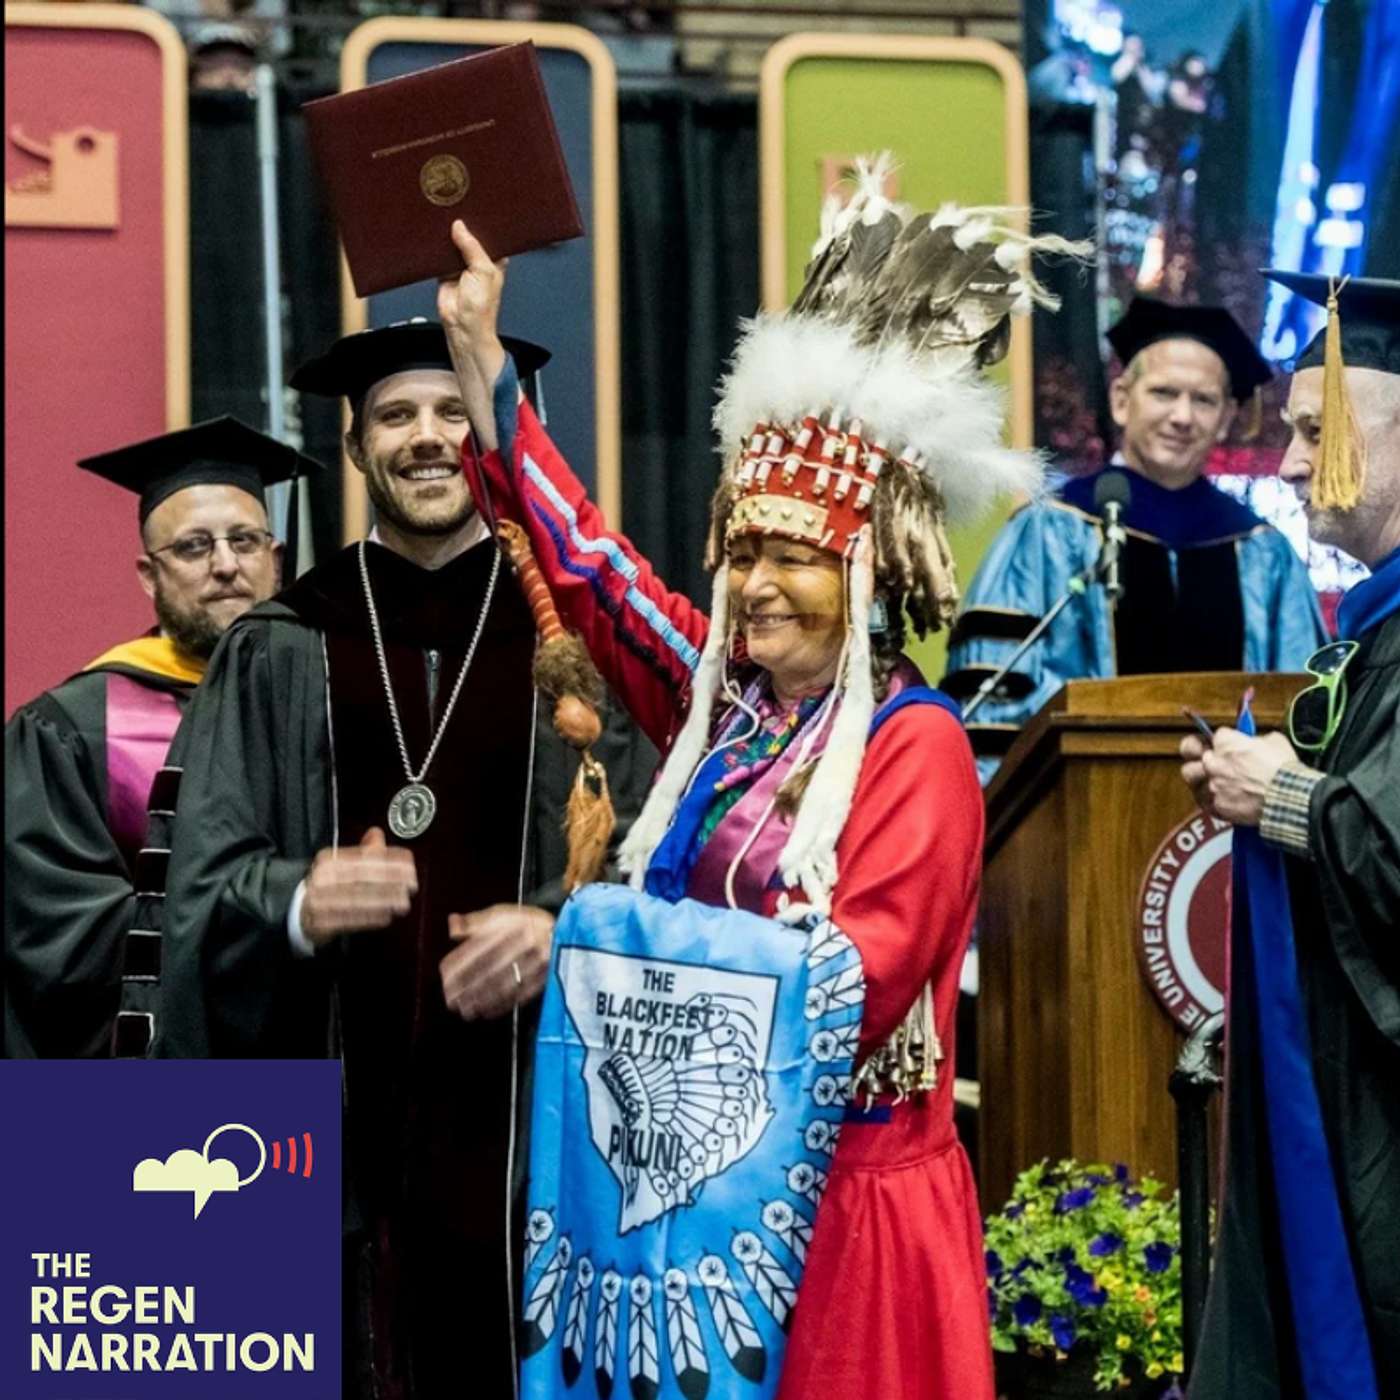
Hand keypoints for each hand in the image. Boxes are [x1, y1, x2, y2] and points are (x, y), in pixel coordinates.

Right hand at [300, 827, 416, 946]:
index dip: (387, 860)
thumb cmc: (326, 884)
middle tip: (411, 884)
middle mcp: (321, 879)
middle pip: (360, 878)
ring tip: (403, 902)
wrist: (296, 910)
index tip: (409, 863)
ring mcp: (318, 902)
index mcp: (328, 860)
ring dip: (383, 901)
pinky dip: (369, 919)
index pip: (361, 857)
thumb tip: (377, 833)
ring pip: (355, 900)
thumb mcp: (340, 863)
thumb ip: (363, 851)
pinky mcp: (320, 923)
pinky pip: (348, 921)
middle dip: (389, 881)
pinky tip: (386, 916)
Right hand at [436, 221, 507, 375]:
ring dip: (447, 237)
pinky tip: (432, 237)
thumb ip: (471, 247)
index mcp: (494, 259)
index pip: (488, 234)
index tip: (472, 207)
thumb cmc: (481, 307)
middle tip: (454, 210)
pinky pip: (438, 254)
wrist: (462, 326)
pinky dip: (435, 248)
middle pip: (468, 236)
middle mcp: (477, 260)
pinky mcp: (444, 271)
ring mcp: (460, 265)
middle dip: (462, 227)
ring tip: (441, 219)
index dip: (481, 223)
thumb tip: (460, 226)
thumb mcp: (482, 270)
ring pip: (452, 244)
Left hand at [439, 903, 553, 1020]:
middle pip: (490, 967)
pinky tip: (486, 1011)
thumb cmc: (528, 924)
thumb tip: (451, 926)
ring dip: (481, 999)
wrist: (568, 931)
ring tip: (464, 1009)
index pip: (480, 946)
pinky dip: (501, 1005)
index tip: (444, 976)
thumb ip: (476, 922)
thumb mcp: (504, 914)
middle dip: (467, 986)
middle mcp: (525, 942)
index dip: (460, 962)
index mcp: (512, 925)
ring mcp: (538, 961)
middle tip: (449, 999)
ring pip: (505, 983)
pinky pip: (521, 994)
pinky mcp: (547, 976)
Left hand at [1179, 727, 1297, 826]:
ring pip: (1190, 776)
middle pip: (1188, 750)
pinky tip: (1220, 798)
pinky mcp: (1215, 805)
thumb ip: (1256, 739)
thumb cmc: (1284, 770)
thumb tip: (1252, 743)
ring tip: (1209, 778)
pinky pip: (1203, 800)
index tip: (1225, 744)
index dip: (1222, 740)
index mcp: (1226, 742)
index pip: (1216, 734)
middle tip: (1200, 753)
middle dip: (1194, 750)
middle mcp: (1213, 761)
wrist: (1288, 798)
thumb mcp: (1275, 742)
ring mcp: (1211, 784)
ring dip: (1198, 774)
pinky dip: (1211, 799)